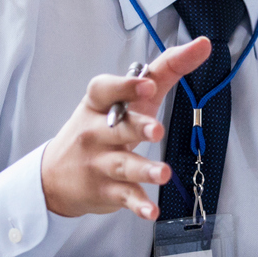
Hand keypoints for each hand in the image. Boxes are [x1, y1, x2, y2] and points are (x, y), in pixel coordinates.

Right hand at [41, 38, 211, 218]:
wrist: (54, 175)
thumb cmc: (99, 128)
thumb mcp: (125, 99)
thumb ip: (163, 72)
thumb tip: (202, 45)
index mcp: (98, 104)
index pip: (106, 89)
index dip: (126, 86)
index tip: (147, 84)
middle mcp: (95, 132)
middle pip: (118, 128)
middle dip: (137, 127)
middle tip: (156, 130)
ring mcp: (99, 162)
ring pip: (122, 165)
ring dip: (144, 169)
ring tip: (163, 173)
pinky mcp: (105, 190)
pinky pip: (124, 197)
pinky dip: (137, 205)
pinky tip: (151, 211)